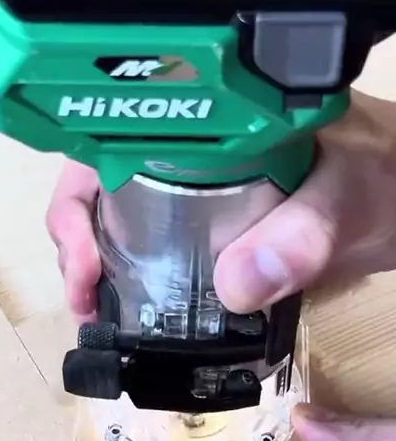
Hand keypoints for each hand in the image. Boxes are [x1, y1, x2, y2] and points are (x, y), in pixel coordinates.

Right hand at [46, 92, 395, 317]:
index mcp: (209, 125)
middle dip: (77, 243)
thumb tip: (233, 284)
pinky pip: (161, 254)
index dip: (78, 203)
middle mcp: (194, 155)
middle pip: (104, 188)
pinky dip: (136, 284)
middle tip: (84, 299)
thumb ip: (302, 234)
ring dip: (99, 268)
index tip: (83, 261)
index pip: (113, 146)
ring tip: (96, 313)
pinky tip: (133, 315)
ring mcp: (205, 195)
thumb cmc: (387, 178)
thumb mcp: (348, 198)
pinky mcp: (220, 233)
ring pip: (125, 223)